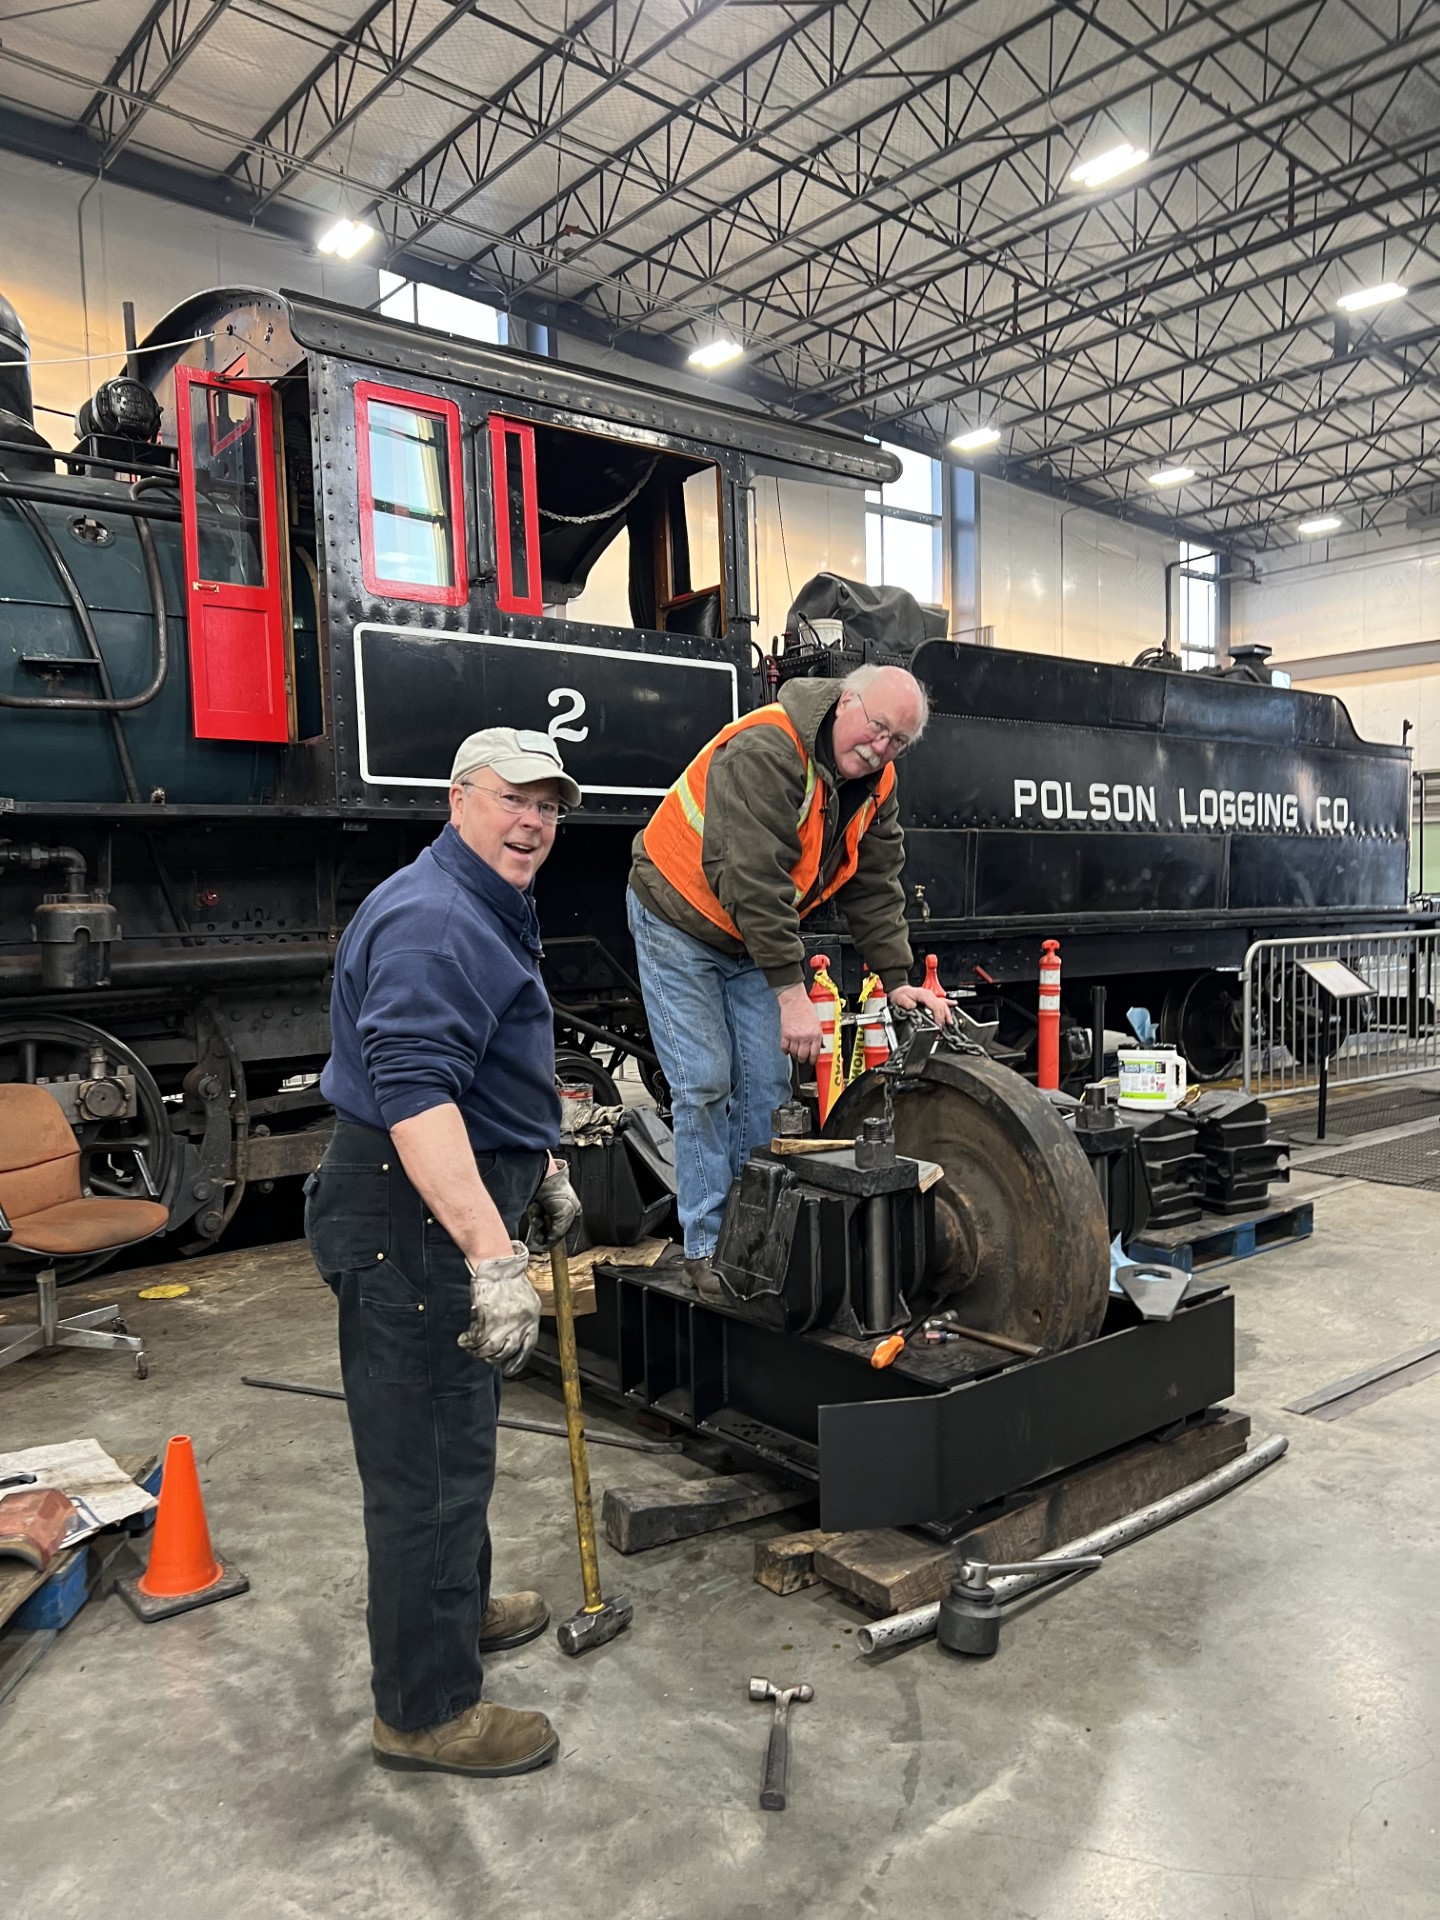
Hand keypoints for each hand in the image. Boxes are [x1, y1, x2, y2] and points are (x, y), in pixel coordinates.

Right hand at [458, 1241, 541, 1374]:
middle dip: (493, 1358)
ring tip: (472, 1348)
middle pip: (507, 1351)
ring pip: (491, 1349)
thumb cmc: (509, 1278)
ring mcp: (505, 1320)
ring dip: (479, 1352)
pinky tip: (464, 1340)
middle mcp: (521, 1322)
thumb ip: (522, 1318)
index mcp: (532, 1318)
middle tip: (485, 1356)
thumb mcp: (524, 1299)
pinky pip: (477, 1338)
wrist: (498, 1263)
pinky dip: (469, 1342)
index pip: (527, 1348)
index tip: (508, 1369)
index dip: (517, 1362)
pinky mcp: (488, 1316)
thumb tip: (514, 1337)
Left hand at [526, 1162, 581, 1249]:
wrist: (541, 1177)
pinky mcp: (535, 1209)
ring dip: (539, 1226)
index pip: (571, 1233)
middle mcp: (561, 1213)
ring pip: (542, 1229)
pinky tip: (534, 1211)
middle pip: (554, 1233)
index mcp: (574, 1213)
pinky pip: (533, 1221)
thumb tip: (549, 1244)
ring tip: (539, 1217)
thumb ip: (558, 1234)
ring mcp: (547, 1211)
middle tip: (544, 1232)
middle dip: (548, 1234)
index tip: (558, 1253)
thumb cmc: (558, 1191)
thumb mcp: (565, 1216)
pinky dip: (533, 1218)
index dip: (565, 1243)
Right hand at [775, 982, 823, 1064]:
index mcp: (815, 1034)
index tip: (812, 1061)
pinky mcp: (785, 1034)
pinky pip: (784, 1047)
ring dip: (794, 1055)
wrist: (794, 1001)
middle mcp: (805, 1037)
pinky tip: (787, 1050)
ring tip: (795, 1054)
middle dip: (803, 1059)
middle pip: (803, 1055)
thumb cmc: (806, 1008)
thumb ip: (819, 1035)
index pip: (815, 1053)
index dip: (813, 1060)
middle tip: (803, 1059)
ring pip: (793, 1053)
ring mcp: (794, 1036)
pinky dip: (785, 1051)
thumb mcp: (817, 1022)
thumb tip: (821, 1045)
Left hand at [889, 984, 951, 1026]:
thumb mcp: (900, 999)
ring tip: (950, 1023)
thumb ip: (906, 1003)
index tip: (938, 1025)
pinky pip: (943, 1001)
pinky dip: (949, 1004)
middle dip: (943, 1018)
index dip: (938, 1016)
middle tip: (942, 1028)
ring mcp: (932, 997)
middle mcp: (930, 995)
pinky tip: (954, 1005)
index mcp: (924, 995)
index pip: (935, 1006)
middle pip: (941, 1006)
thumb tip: (913, 1007)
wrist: (899, 990)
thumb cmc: (900, 995)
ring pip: (944, 1004)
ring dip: (947, 1014)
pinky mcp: (932, 999)